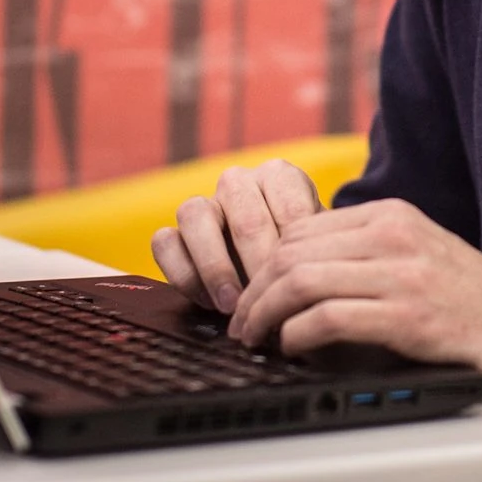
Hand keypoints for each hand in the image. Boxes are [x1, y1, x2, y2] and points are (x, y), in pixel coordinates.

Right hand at [150, 159, 322, 315]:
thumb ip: (315, 255)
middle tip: (270, 301)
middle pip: (246, 218)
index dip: (296, 251)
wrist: (274, 273)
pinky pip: (164, 242)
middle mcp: (237, 182)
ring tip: (233, 305)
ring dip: (216, 267)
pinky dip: (185, 274)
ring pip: (194, 216)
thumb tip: (312, 279)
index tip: (302, 281)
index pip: (290, 207)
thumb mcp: (316, 251)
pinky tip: (209, 302)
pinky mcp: (172, 233)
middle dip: (259, 266)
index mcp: (279, 176)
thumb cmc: (301, 259)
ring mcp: (202, 204)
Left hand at [228, 198, 481, 412]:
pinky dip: (296, 335)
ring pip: (301, 279)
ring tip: (255, 341)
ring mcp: (404, 273)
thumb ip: (369, 257)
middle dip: (254, 291)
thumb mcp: (421, 259)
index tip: (252, 297)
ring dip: (265, 315)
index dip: (263, 265)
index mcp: (394, 216)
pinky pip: (328, 317)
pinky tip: (291, 349)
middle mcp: (395, 235)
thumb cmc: (479, 307)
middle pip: (291, 250)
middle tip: (242, 325)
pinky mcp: (411, 316)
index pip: (300, 228)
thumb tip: (302, 277)